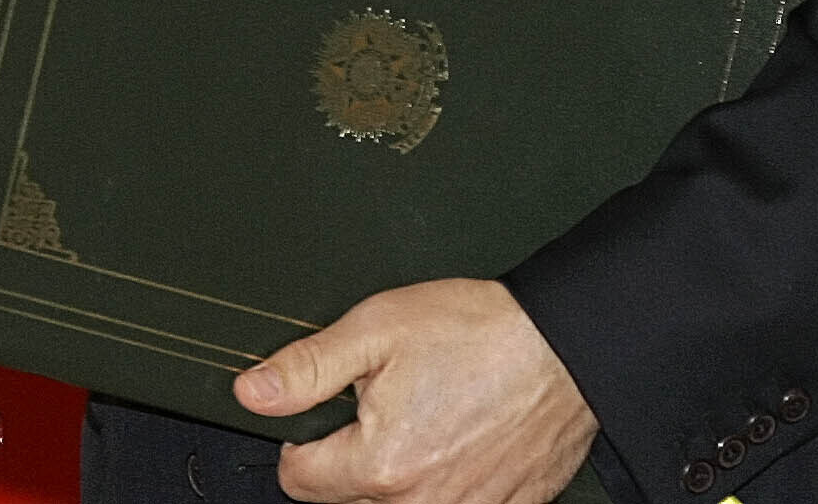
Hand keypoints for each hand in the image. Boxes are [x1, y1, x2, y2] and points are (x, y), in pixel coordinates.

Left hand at [241, 278, 596, 503]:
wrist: (564, 345)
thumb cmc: (478, 332)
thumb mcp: (375, 330)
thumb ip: (306, 369)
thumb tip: (254, 393)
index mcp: (381, 463)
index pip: (299, 481)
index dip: (298, 443)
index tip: (316, 420)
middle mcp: (423, 502)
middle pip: (348, 501)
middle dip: (348, 460)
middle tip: (381, 410)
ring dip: (396, 478)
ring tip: (420, 425)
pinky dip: (445, 486)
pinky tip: (456, 447)